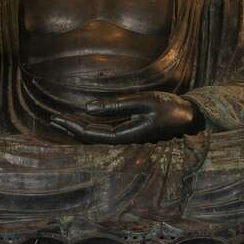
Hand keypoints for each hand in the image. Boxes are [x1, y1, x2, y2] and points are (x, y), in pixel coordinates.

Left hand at [51, 92, 199, 143]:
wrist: (191, 117)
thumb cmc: (169, 108)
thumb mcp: (143, 102)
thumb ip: (116, 106)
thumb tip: (88, 107)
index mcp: (125, 136)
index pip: (92, 134)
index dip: (73, 126)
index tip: (57, 118)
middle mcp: (124, 141)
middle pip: (91, 138)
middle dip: (72, 129)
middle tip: (53, 120)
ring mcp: (128, 137)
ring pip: (98, 136)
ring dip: (80, 128)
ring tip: (64, 121)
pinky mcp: (132, 132)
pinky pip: (106, 132)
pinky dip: (92, 126)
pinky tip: (86, 120)